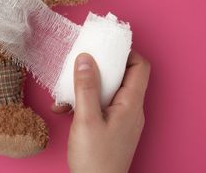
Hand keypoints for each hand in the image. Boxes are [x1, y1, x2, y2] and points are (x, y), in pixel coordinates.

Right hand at [52, 51, 149, 172]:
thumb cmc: (95, 159)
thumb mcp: (86, 119)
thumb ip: (85, 87)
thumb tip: (86, 58)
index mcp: (131, 105)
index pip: (140, 66)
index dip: (126, 52)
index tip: (105, 46)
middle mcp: (131, 110)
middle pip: (123, 76)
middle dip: (100, 67)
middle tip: (81, 62)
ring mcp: (122, 120)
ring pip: (108, 91)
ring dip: (87, 87)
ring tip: (66, 91)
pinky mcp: (112, 128)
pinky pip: (101, 106)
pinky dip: (84, 103)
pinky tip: (65, 109)